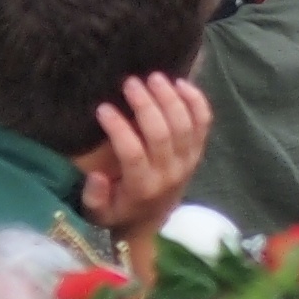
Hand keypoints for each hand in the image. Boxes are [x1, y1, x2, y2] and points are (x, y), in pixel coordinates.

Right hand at [74, 73, 213, 245]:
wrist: (153, 222)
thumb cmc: (119, 212)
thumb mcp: (97, 213)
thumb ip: (94, 197)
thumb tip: (96, 176)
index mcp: (142, 187)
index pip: (133, 153)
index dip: (118, 128)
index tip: (103, 108)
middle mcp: (169, 173)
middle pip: (162, 133)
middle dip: (146, 104)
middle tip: (130, 83)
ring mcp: (188, 160)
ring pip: (185, 124)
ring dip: (170, 97)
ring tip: (153, 77)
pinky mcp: (198, 151)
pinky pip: (204, 122)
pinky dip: (196, 100)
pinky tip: (181, 82)